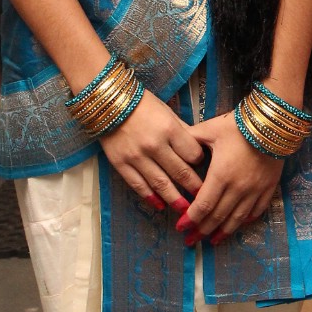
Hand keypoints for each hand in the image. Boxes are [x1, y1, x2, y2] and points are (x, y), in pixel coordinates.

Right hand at [99, 91, 204, 208]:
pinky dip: (150, 197)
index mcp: (169, 129)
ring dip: (174, 199)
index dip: (200, 163)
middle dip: (193, 187)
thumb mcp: (167, 112)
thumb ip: (181, 131)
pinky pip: (138, 185)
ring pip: (161, 183)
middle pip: (180, 172)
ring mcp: (136, 156)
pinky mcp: (121, 164)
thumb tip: (196, 150)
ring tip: (186, 210)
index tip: (202, 168)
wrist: (107, 102)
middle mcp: (154, 145)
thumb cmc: (142, 105)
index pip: (192, 154)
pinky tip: (159, 205)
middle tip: (203, 199)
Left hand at [175, 113, 282, 244]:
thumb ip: (190, 140)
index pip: (202, 206)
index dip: (190, 219)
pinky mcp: (268, 187)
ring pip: (236, 219)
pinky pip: (256, 211)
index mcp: (220, 176)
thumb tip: (173, 147)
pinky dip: (245, 221)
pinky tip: (237, 225)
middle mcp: (238, 188)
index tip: (180, 227)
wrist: (273, 122)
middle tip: (190, 240)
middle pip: (217, 217)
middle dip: (201, 231)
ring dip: (223, 232)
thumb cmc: (238, 125)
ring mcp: (255, 190)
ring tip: (212, 241)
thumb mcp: (209, 129)